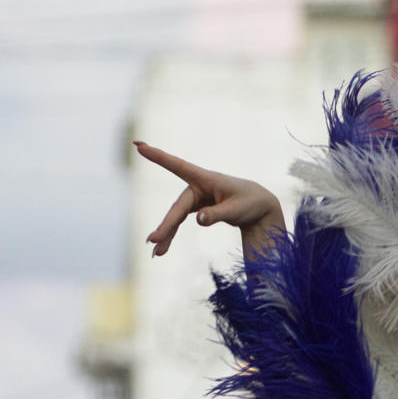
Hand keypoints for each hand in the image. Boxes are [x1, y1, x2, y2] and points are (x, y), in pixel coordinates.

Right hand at [134, 142, 285, 257]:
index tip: (139, 146)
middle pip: (177, 208)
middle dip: (166, 225)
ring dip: (166, 234)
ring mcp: (194, 199)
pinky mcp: (194, 209)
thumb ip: (217, 214)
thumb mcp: (236, 210)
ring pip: (175, 218)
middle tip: (153, 240)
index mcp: (206, 179)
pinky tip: (161, 250)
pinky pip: (179, 223)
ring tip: (155, 252)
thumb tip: (198, 220)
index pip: (178, 166)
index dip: (159, 156)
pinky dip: (171, 235)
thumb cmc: (249, 203)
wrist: (257, 207)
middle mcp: (196, 187)